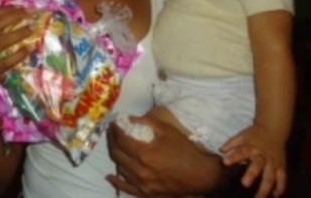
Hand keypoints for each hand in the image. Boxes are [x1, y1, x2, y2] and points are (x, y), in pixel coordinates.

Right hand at [0, 6, 36, 105]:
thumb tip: (7, 14)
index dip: (6, 10)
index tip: (20, 7)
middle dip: (16, 16)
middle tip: (31, 13)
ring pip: (4, 40)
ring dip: (21, 32)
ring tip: (34, 27)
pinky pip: (9, 60)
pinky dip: (20, 53)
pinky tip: (29, 48)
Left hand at [107, 114, 228, 196]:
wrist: (200, 175)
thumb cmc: (184, 150)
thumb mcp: (167, 131)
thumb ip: (146, 123)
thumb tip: (128, 118)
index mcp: (145, 153)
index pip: (122, 139)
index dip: (115, 129)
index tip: (114, 122)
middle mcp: (140, 170)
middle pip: (117, 153)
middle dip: (112, 140)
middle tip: (112, 131)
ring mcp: (142, 184)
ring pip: (120, 168)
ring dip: (114, 155)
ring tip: (115, 145)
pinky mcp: (146, 193)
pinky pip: (126, 188)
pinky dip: (116, 181)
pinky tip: (110, 176)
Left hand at [220, 124, 286, 196]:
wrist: (273, 129)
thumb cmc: (255, 135)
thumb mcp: (243, 136)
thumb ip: (232, 143)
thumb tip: (221, 150)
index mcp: (252, 147)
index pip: (242, 151)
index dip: (234, 157)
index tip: (225, 162)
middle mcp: (263, 156)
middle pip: (258, 165)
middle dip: (252, 174)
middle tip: (244, 184)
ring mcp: (273, 162)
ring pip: (271, 176)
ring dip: (265, 188)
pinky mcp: (281, 166)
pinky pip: (282, 178)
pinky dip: (280, 187)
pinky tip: (275, 195)